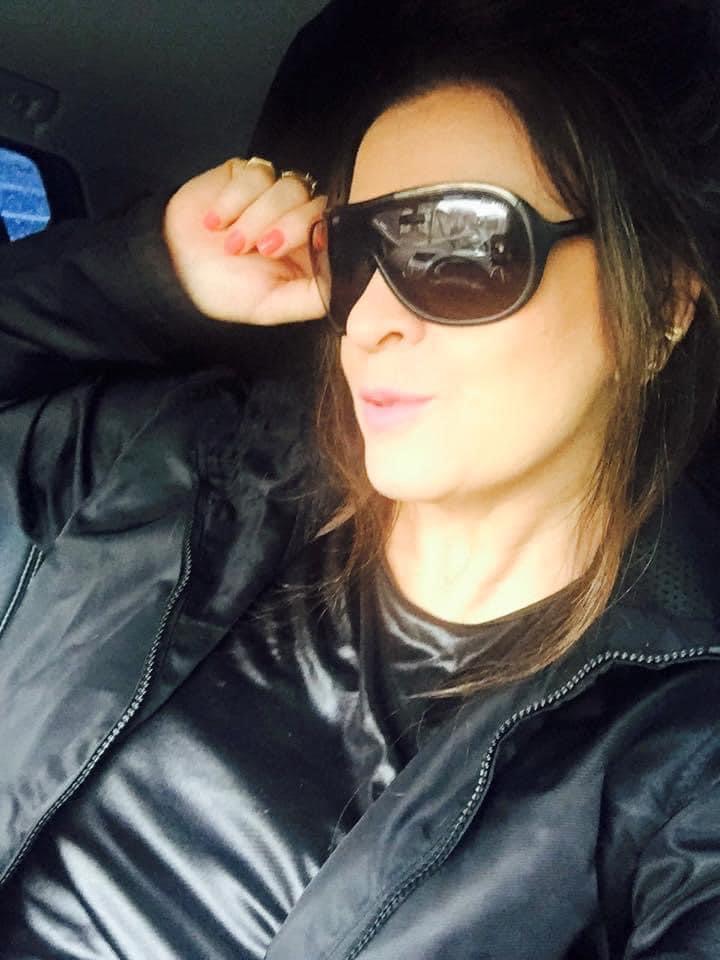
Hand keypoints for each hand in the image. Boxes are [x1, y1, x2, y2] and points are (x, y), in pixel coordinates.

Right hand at [163, 157, 327, 324]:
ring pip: (289, 185)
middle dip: (287, 225)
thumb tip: (349, 288)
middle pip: (314, 203)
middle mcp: (296, 220)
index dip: (325, 231)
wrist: (171, 267)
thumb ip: (313, 297)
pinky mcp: (247, 175)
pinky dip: (236, 198)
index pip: (335, 229)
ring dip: (258, 214)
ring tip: (231, 242)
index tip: (312, 242)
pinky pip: (257, 172)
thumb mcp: (272, 306)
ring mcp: (273, 195)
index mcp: (309, 252)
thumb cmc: (223, 290)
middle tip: (260, 249)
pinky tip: (216, 220)